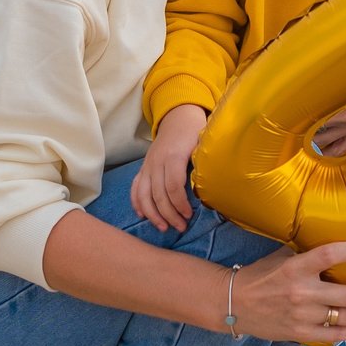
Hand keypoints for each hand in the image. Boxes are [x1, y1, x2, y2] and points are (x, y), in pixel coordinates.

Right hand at [132, 105, 207, 231]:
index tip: (189, 215)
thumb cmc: (194, 133)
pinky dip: (137, 203)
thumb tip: (210, 189)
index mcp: (173, 156)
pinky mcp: (143, 168)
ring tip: (163, 228)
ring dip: (153, 214)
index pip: (173, 187)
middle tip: (181, 227)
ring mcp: (148, 165)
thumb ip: (202, 165)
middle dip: (169, 214)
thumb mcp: (202, 145)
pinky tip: (142, 216)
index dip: (180, 204)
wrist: (178, 117)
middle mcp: (157, 162)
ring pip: (143, 194)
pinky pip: (135, 188)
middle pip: (158, 194)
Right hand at [225, 241, 345, 345]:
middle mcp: (301, 292)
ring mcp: (301, 315)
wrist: (233, 305)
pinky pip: (334, 335)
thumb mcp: (281, 256)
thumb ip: (308, 252)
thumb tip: (340, 245)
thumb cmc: (260, 276)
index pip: (330, 254)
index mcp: (295, 267)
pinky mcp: (299, 333)